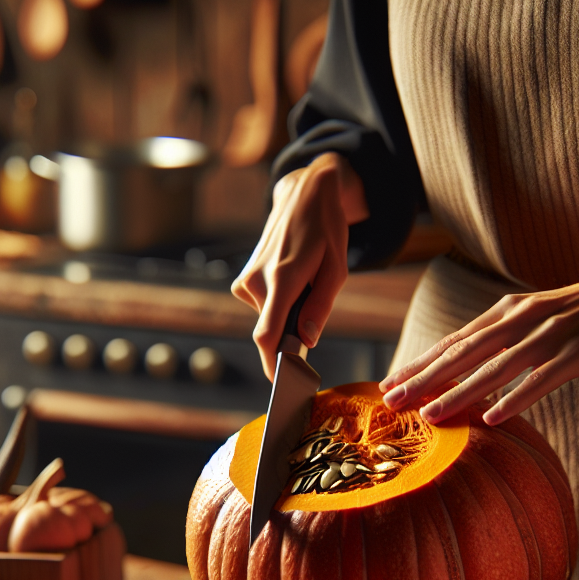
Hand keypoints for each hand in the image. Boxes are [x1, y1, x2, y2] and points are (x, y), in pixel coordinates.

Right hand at [232, 151, 367, 379]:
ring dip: (287, 313)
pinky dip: (278, 304)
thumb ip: (321, 305)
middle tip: (311, 317)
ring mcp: (246, 280)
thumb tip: (307, 340)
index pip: (267, 334)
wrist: (303, 196)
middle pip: (270, 330)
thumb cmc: (325, 231)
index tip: (281, 382)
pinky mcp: (242, 281)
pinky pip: (263, 307)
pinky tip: (289, 279)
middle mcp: (257, 281)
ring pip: (268, 318)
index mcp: (283, 278)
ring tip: (304, 283)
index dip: (272, 364)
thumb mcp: (336, 267)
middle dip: (290, 335)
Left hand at [380, 219, 578, 425]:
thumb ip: (509, 336)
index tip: (389, 383)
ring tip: (428, 416)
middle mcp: (522, 320)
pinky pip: (542, 379)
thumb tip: (477, 366)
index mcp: (509, 311)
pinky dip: (516, 398)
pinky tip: (493, 418)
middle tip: (390, 401)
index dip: (420, 362)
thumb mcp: (542, 316)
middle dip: (423, 379)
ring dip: (458, 393)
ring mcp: (551, 334)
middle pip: (463, 353)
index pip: (454, 340)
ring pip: (495, 368)